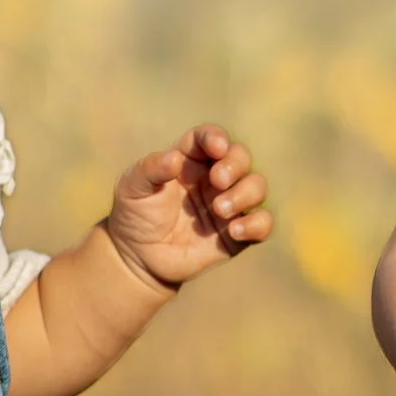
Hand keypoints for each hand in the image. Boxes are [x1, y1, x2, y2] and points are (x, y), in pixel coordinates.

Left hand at [103, 124, 273, 292]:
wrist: (139, 258)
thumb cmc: (136, 214)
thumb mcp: (133, 188)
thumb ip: (151, 169)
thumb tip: (174, 159)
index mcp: (190, 160)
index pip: (209, 138)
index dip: (216, 137)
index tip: (216, 147)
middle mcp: (214, 178)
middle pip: (241, 157)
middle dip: (236, 164)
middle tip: (219, 181)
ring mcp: (229, 205)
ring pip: (257, 187)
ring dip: (245, 194)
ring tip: (219, 209)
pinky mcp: (237, 234)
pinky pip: (262, 224)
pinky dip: (257, 224)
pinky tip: (235, 230)